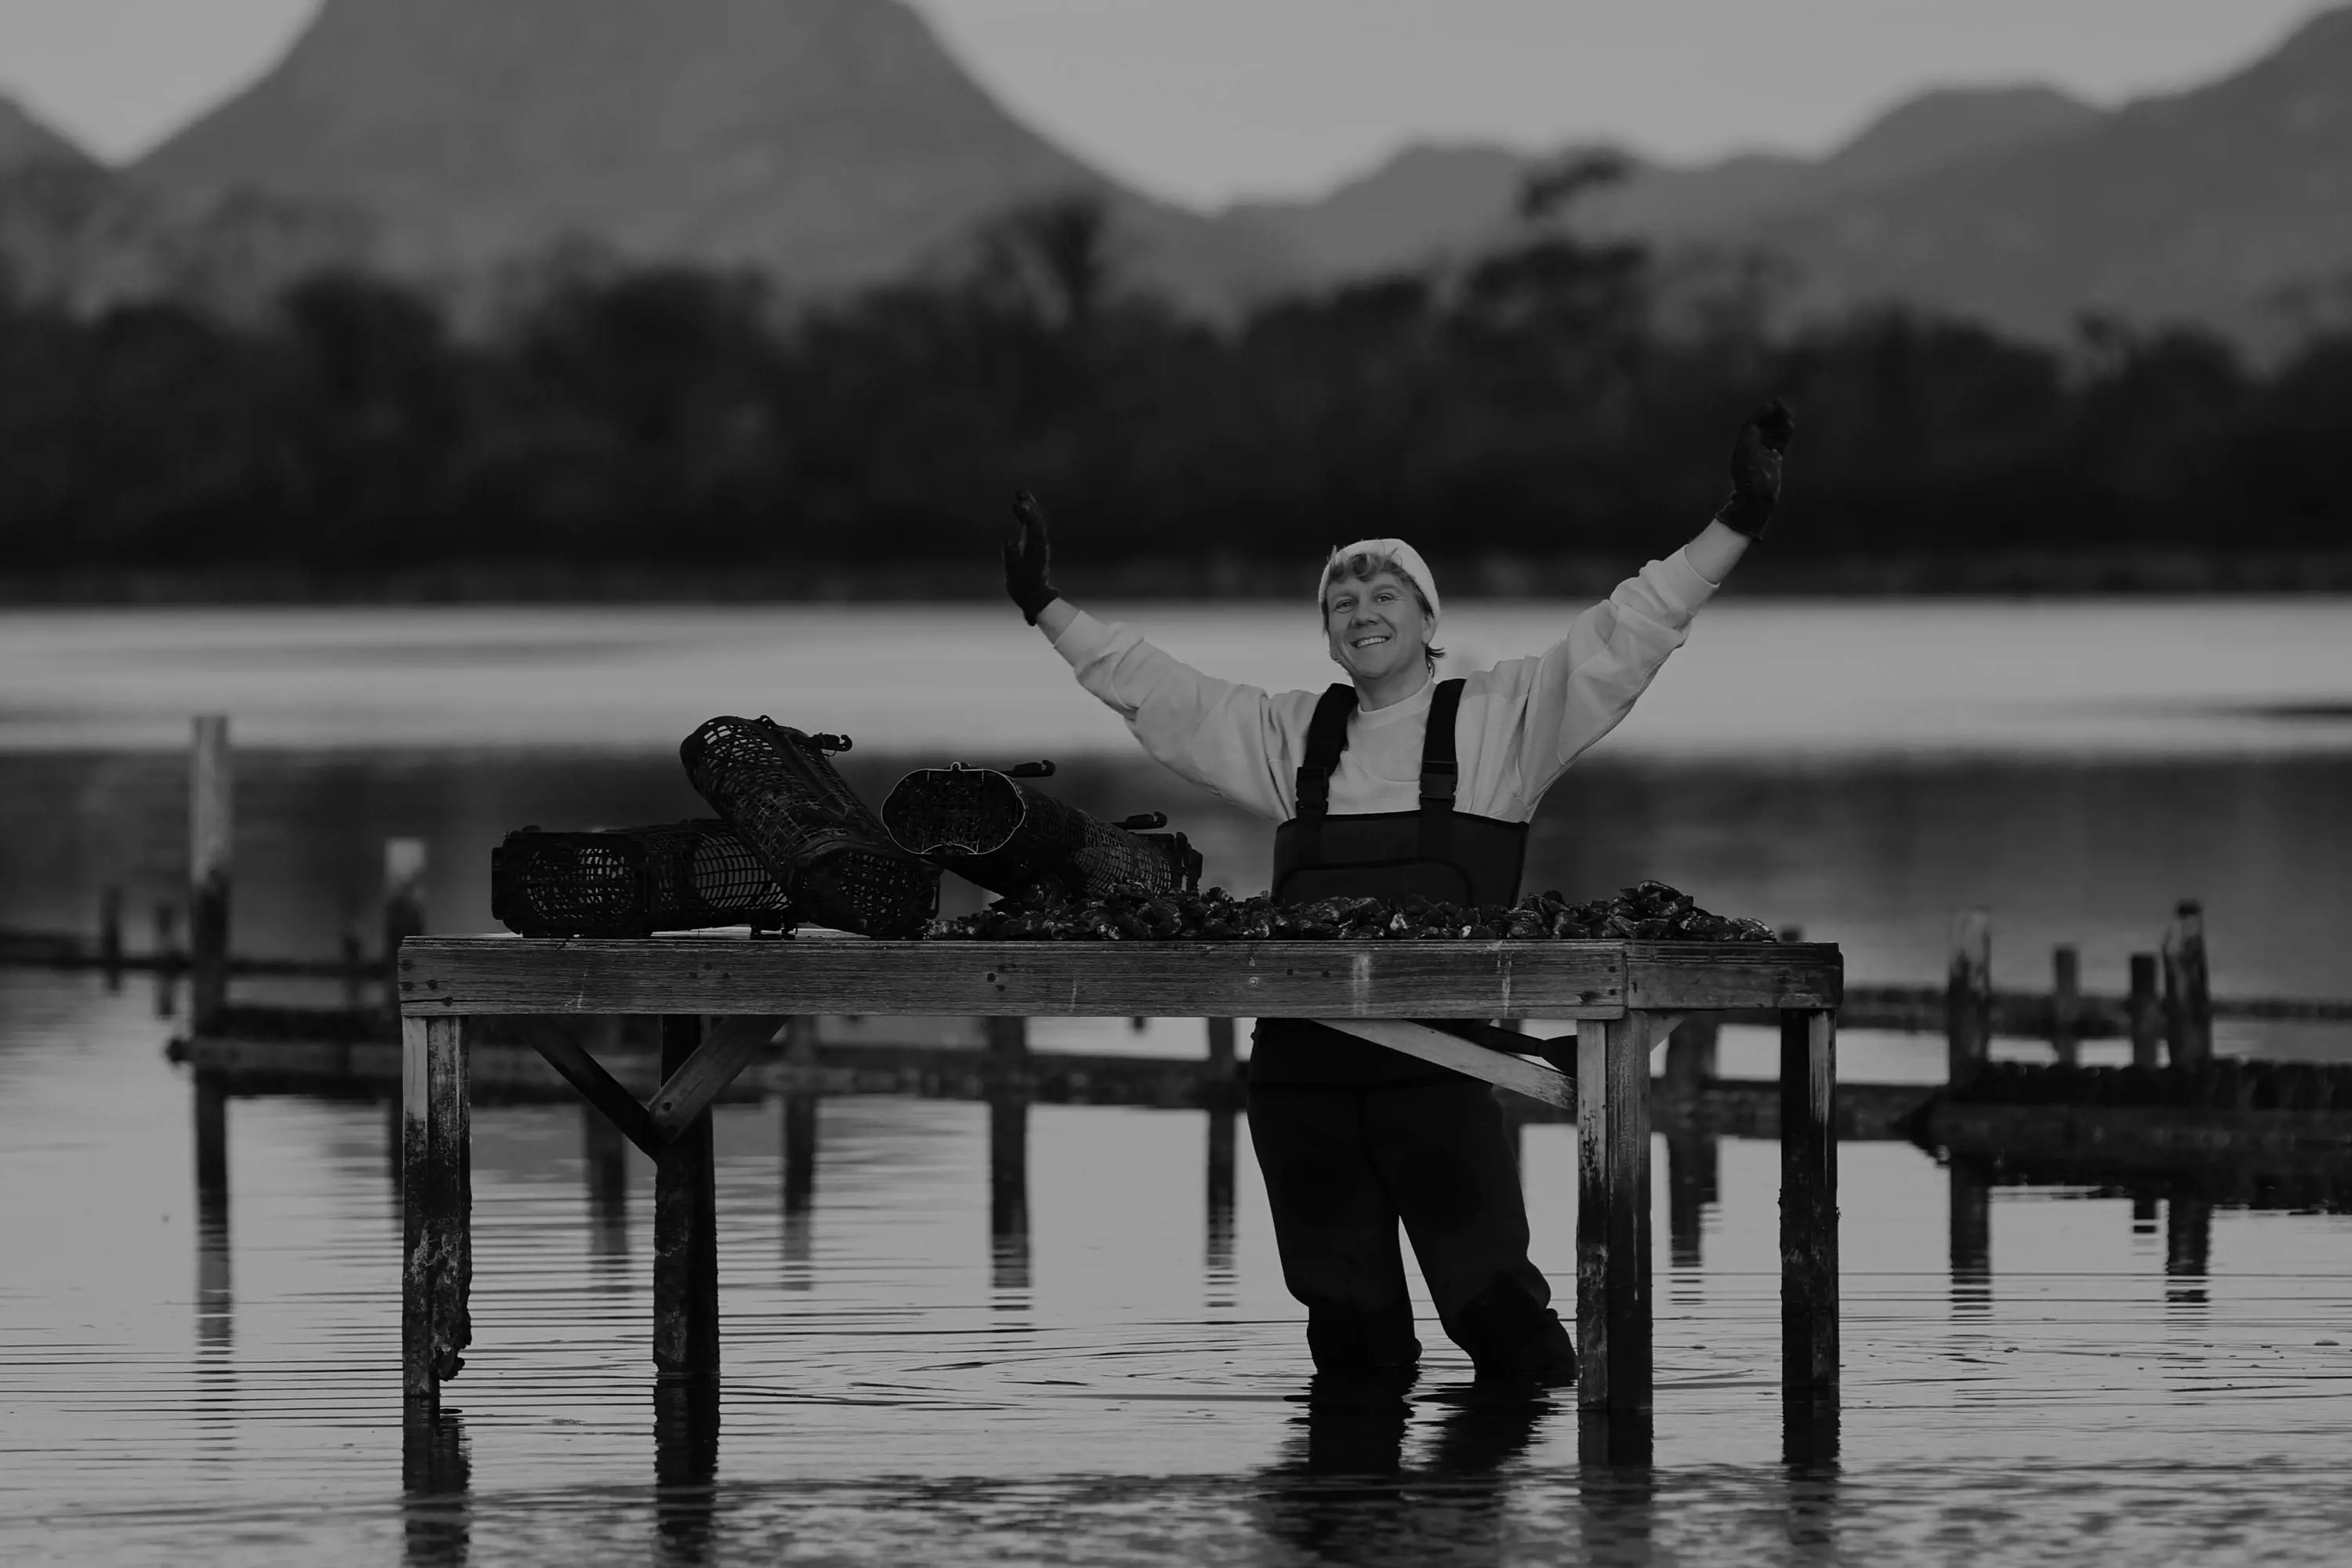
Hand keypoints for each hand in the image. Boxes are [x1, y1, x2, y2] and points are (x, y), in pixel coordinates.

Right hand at [1002, 489, 1060, 624]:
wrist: (1034, 596)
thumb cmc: (1023, 586)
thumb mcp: (1014, 574)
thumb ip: (1010, 557)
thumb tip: (1008, 540)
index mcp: (1036, 550)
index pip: (1034, 528)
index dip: (1028, 515)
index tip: (1020, 504)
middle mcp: (1040, 544)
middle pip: (1037, 520)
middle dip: (1030, 505)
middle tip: (1021, 491)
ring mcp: (1038, 543)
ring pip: (1035, 521)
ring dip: (1029, 507)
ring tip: (1020, 494)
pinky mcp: (1034, 545)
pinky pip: (1031, 526)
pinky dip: (1025, 516)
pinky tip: (1018, 508)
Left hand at [1713, 398, 1794, 539]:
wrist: (1757, 499)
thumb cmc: (1751, 477)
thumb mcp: (1747, 451)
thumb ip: (1752, 430)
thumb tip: (1759, 419)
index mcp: (1742, 446)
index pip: (1752, 424)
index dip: (1762, 414)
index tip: (1773, 404)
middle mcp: (1752, 448)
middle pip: (1763, 427)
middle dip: (1772, 416)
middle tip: (1782, 405)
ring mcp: (1764, 454)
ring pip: (1773, 434)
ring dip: (1780, 423)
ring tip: (1788, 413)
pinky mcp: (1774, 460)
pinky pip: (1779, 443)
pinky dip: (1785, 434)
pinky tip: (1790, 426)